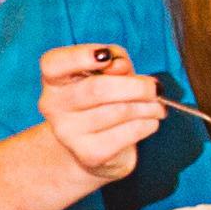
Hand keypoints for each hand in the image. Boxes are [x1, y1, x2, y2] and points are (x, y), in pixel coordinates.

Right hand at [30, 42, 172, 187]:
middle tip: (155, 88)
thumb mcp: (109, 71)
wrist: (95, 145)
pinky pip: (128, 132)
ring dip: (148, 106)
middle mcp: (53, 106)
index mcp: (54, 80)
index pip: (53, 64)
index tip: (107, 56)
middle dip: (136, 86)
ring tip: (157, 105)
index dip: (80, 56)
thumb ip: (114, 60)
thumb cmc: (103, 99)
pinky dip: (147, 124)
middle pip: (97, 89)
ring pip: (119, 111)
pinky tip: (149, 121)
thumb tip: (119, 66)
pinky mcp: (90, 154)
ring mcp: (69, 133)